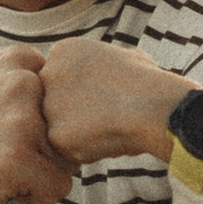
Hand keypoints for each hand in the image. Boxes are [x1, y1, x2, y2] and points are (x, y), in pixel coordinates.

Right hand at [0, 46, 74, 203]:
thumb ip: (39, 91)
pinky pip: (59, 190)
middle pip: (75, 135)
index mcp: (19, 60)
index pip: (73, 106)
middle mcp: (23, 81)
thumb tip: (104, 105)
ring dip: (37, 176)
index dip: (45, 131)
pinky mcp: (18, 158)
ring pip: (70, 163)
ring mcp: (20, 118)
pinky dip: (31, 198)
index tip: (0, 131)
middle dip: (45, 155)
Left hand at [39, 38, 191, 165]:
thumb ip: (101, 62)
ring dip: (81, 134)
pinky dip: (86, 152)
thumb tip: (110, 67)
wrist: (153, 104)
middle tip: (106, 115)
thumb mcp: (122, 55)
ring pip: (59, 129)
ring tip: (109, 127)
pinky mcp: (55, 134)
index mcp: (62, 51)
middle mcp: (48, 74)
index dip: (85, 93)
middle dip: (76, 114)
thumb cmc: (147, 81)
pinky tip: (106, 140)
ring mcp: (49, 105)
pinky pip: (67, 151)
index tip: (106, 96)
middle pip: (54, 104)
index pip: (60, 80)